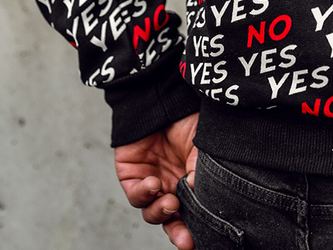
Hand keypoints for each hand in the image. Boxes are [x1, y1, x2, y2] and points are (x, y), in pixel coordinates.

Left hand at [114, 112, 199, 248]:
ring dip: (160, 212)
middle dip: (178, 232)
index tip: (200, 240)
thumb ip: (201, 174)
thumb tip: (201, 198)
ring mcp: (151, 181)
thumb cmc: (187, 119)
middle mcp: (170, 185)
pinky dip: (143, 194)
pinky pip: (135, 194)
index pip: (191, 212)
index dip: (195, 228)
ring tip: (170, 202)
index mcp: (189, 182)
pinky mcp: (131, 175)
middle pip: (171, 220)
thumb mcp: (201, 149)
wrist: (163, 97)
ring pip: (151, 212)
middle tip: (186, 240)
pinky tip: (153, 183)